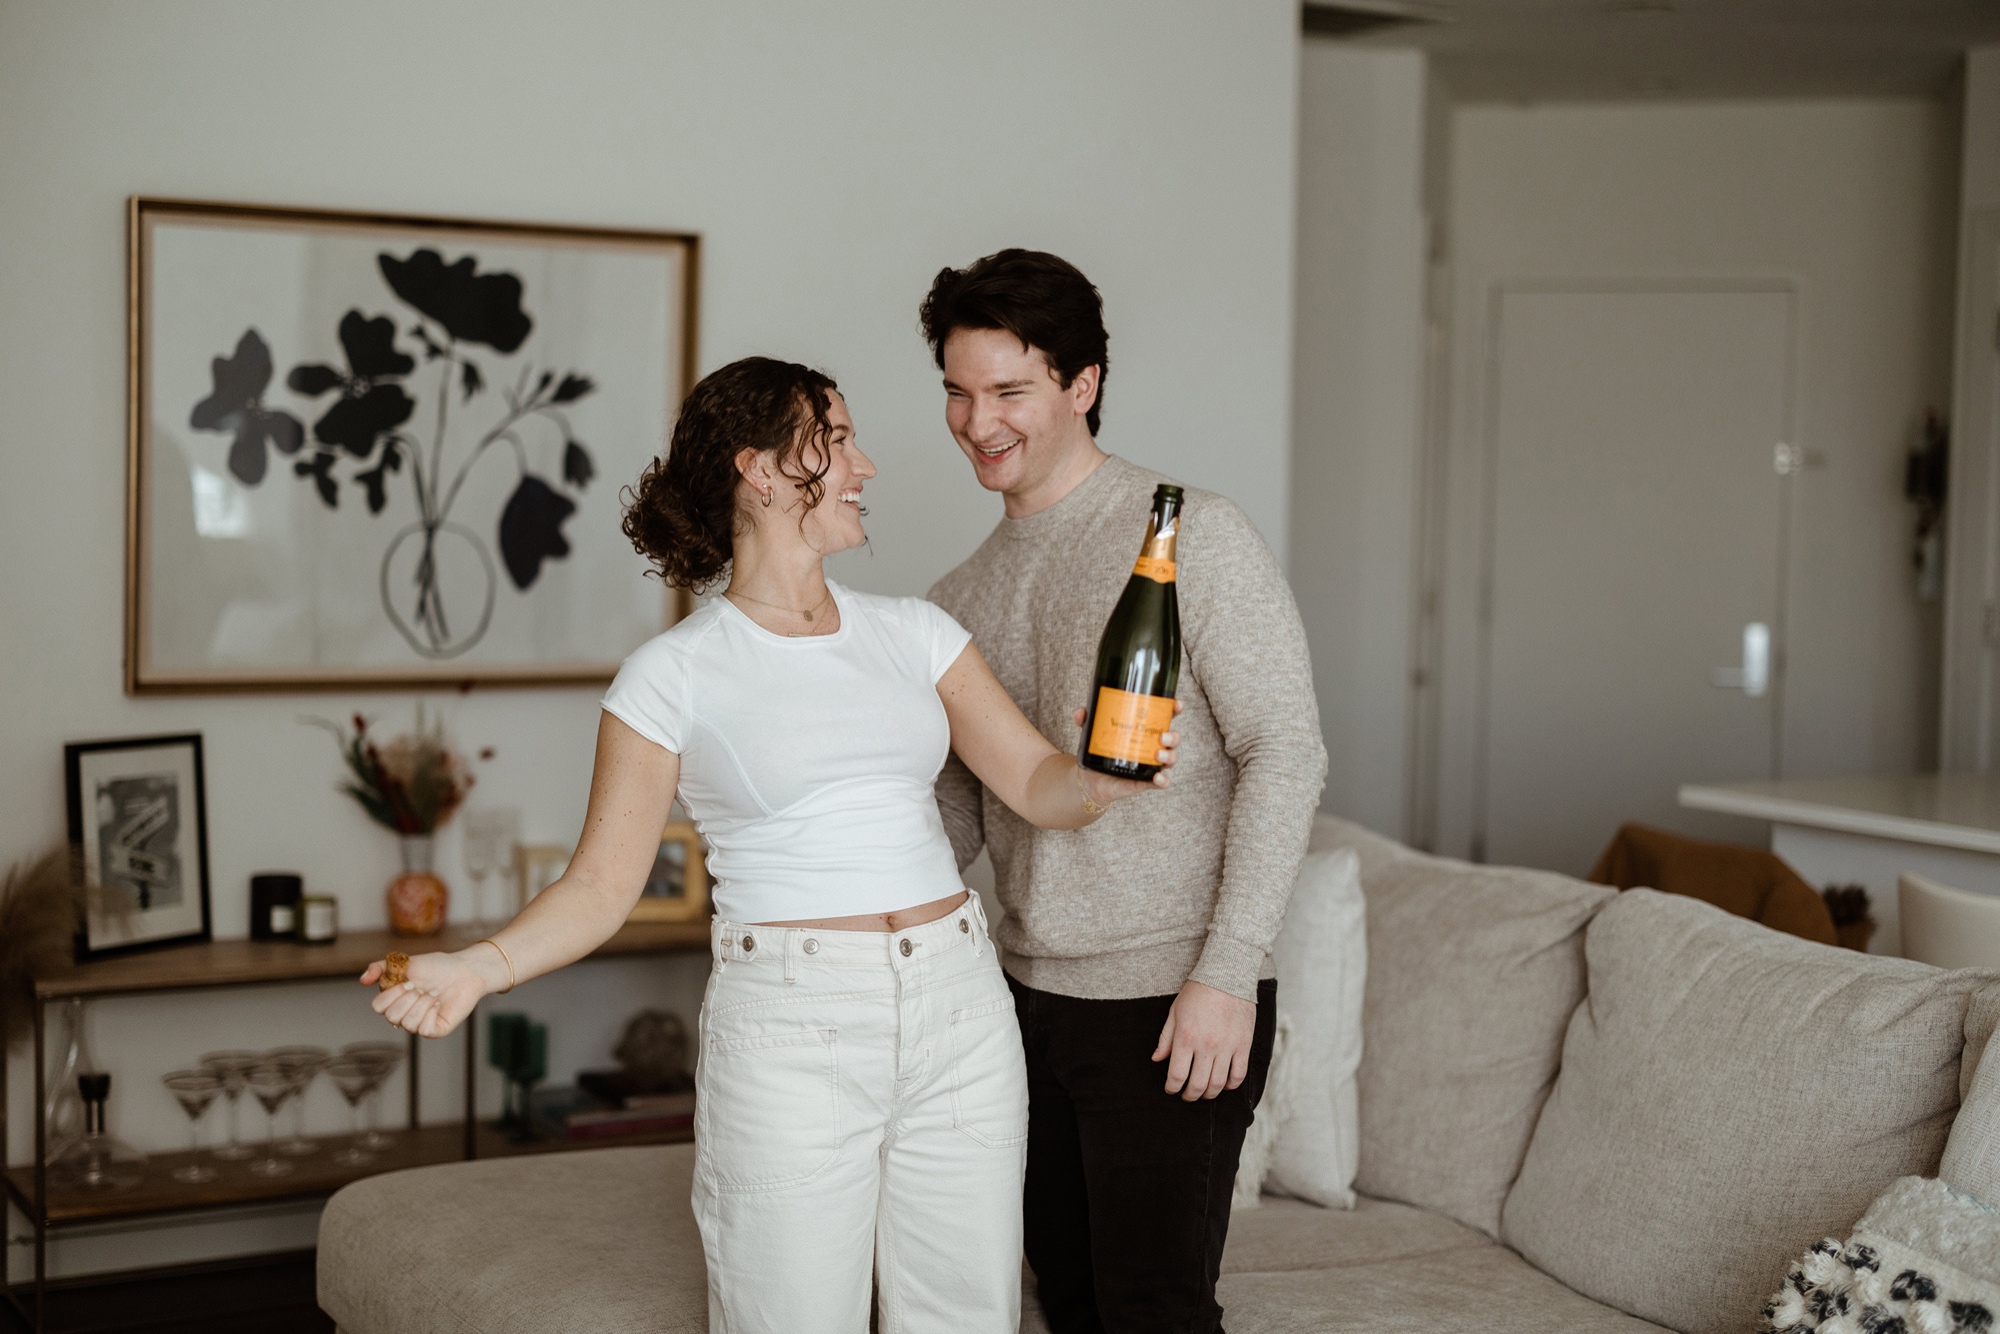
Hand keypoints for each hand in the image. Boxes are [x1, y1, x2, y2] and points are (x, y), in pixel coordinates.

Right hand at [359, 947, 500, 1038]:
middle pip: (391, 1016)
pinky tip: (439, 1002)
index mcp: (395, 1000)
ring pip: (407, 1023)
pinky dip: (431, 1011)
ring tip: (433, 993)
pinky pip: (423, 1029)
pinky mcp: (435, 1030)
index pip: (378, 1007)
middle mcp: (405, 1014)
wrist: (464, 970)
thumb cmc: (437, 967)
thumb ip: (381, 968)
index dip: (391, 994)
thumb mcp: (406, 963)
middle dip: (408, 998)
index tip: (408, 981)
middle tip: (422, 987)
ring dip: (422, 1003)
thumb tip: (362, 981)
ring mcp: (420, 1024)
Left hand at [1071, 699, 1181, 806]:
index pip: (1166, 717)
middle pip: (1174, 738)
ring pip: (1171, 759)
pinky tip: (1157, 777)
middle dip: (1173, 736)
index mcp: (1145, 729)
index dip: (1175, 709)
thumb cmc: (1099, 749)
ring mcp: (1151, 764)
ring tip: (1157, 753)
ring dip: (1169, 755)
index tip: (1176, 705)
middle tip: (1162, 735)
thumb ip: (1087, 720)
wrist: (1090, 778)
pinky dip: (1163, 781)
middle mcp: (1153, 746)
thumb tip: (1081, 713)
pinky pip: (1162, 783)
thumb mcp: (1092, 732)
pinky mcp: (1145, 781)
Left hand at [1151, 979, 1255, 1100]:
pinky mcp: (1244, 1045)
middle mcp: (1207, 1045)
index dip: (1172, 1087)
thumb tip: (1157, 1059)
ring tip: (1204, 1093)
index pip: (1177, 1075)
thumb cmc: (1197, 993)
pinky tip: (1224, 1084)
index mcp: (1186, 1037)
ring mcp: (1227, 1047)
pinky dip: (1231, 1085)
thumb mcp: (1174, 1013)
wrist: (1227, 975)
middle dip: (1190, 1095)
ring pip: (1218, 1084)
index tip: (1171, 1089)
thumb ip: (1166, 1039)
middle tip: (1186, 1095)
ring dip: (1209, 1094)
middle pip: (1198, 1084)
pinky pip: (1239, 1074)